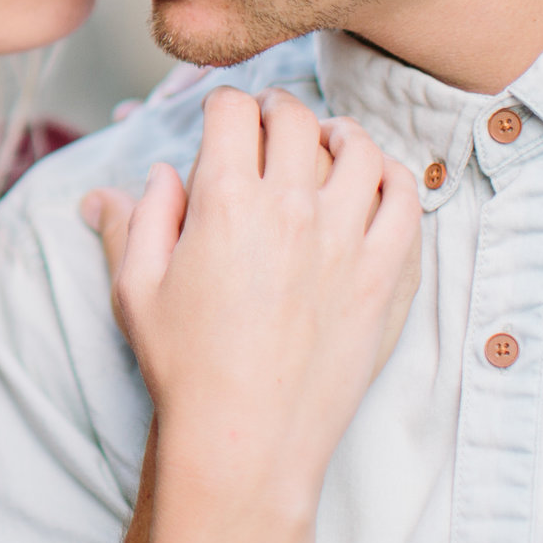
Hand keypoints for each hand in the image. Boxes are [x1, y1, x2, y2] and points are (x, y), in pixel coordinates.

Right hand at [81, 88, 419, 521]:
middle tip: (270, 120)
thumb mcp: (135, 288)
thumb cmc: (185, 368)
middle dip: (276, 108)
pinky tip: (373, 184)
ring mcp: (348, 241)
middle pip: (294, 118)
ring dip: (338, 134)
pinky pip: (406, 201)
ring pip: (359, 149)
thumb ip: (138, 219)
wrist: (246, 439)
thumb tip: (151, 174)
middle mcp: (290, 209)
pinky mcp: (387, 277)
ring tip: (326, 143)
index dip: (222, 103)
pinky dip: (391, 178)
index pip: (231, 109)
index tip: (222, 116)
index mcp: (223, 201)